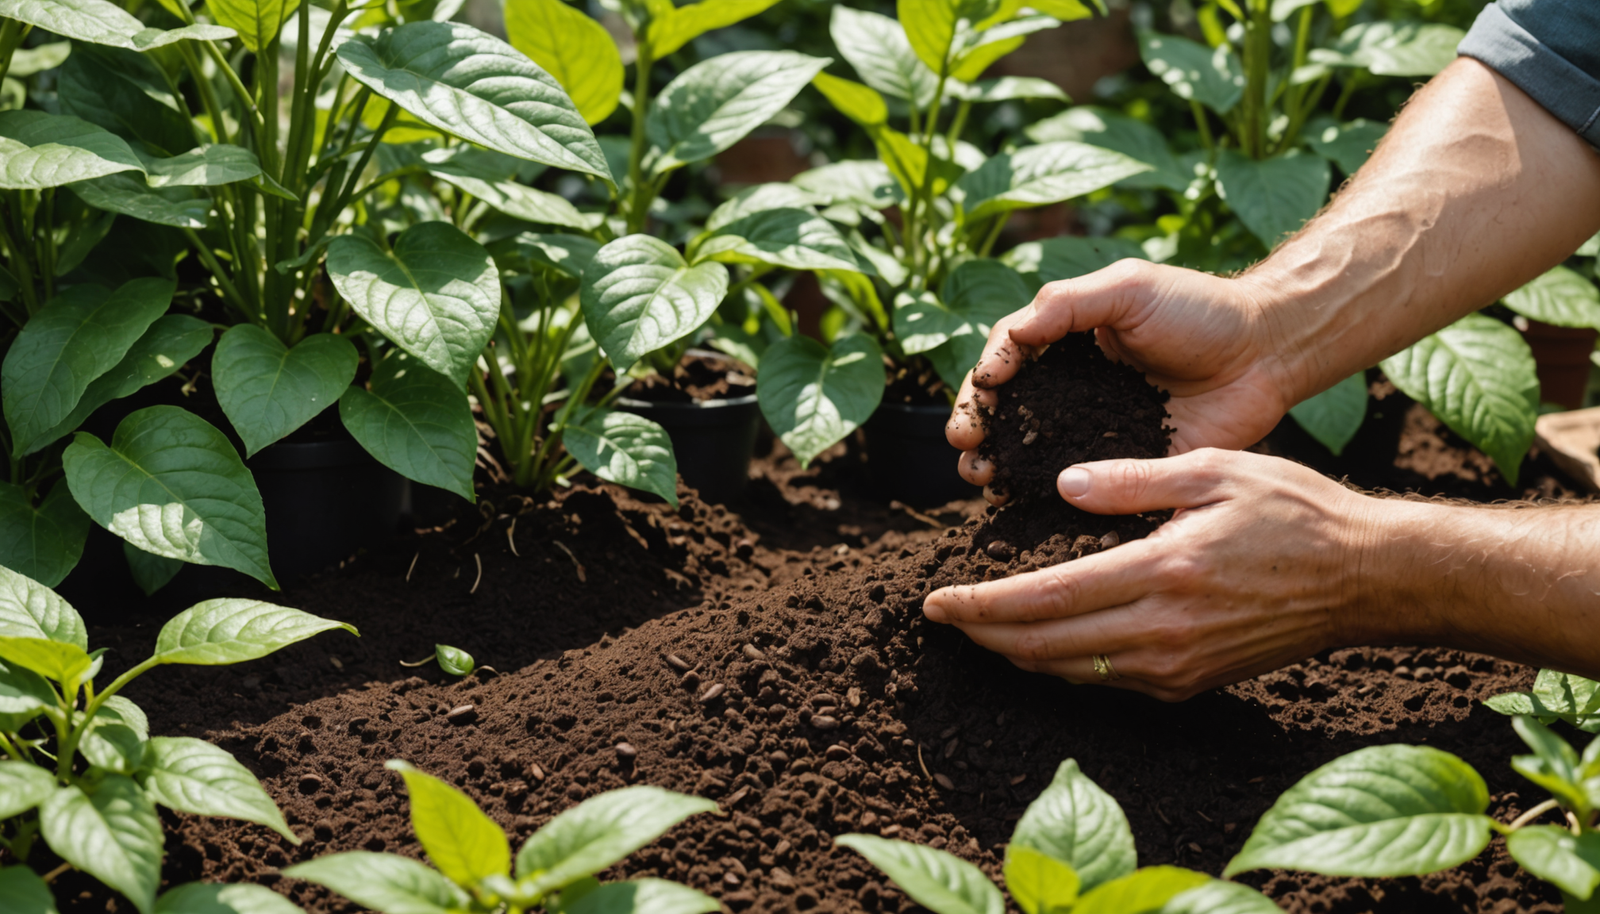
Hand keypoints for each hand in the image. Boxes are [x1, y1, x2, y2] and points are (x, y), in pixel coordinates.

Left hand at [922, 449, 1382, 700]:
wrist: (1366, 579)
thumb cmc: (1295, 512)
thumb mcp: (1215, 469)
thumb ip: (1132, 479)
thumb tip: (1062, 487)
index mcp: (1163, 572)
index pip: (1045, 599)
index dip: (981, 605)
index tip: (936, 600)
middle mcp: (1164, 631)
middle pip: (1044, 648)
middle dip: (982, 635)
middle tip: (940, 618)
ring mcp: (1177, 665)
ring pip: (1070, 671)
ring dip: (1016, 654)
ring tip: (977, 629)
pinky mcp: (1191, 682)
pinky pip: (1106, 680)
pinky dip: (1061, 664)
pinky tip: (1040, 643)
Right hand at [946, 260, 1299, 502]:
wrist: (1265, 352)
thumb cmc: (1199, 309)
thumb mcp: (1127, 288)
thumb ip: (1065, 304)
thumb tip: (1008, 338)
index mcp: (1064, 342)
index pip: (1007, 362)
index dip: (981, 385)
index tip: (975, 405)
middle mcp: (1072, 389)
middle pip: (1009, 414)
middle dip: (980, 434)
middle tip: (968, 453)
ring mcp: (1096, 431)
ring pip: (1036, 455)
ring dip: (1003, 469)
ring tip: (985, 481)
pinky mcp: (1128, 466)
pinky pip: (1083, 487)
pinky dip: (1051, 501)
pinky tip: (1026, 509)